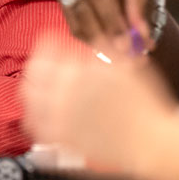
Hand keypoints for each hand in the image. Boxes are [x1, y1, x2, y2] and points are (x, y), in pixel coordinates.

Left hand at [22, 38, 174, 172]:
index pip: (46, 52)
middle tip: (44, 61)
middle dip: (37, 64)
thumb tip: (93, 39)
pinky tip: (41, 112)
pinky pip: (37, 127)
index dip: (47, 43)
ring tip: (38, 85)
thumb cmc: (145, 104)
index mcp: (77, 73)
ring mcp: (60, 119)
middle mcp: (63, 95)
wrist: (149, 140)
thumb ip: (104, 49)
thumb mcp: (127, 65)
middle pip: (33, 75)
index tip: (51, 39)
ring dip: (32, 89)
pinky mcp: (62, 139)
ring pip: (30, 101)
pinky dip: (35, 116)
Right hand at [51, 0, 161, 52]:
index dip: (112, 18)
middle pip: (80, 1)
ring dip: (94, 36)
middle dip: (102, 31)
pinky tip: (106, 43)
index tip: (127, 44)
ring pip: (72, 11)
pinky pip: (68, 15)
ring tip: (118, 53)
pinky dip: (87, 32)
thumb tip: (141, 36)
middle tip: (123, 54)